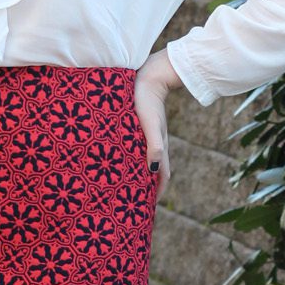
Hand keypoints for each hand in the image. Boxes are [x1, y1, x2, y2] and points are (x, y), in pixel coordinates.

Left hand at [133, 49, 181, 200]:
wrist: (151, 74)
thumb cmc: (147, 99)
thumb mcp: (150, 123)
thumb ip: (154, 145)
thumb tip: (153, 171)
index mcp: (158, 147)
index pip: (160, 177)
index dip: (156, 194)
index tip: (148, 210)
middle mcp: (156, 144)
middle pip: (154, 172)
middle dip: (147, 188)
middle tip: (136, 203)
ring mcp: (150, 135)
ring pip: (146, 160)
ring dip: (140, 174)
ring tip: (128, 185)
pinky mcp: (142, 126)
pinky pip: (139, 148)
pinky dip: (135, 158)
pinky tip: (123, 158)